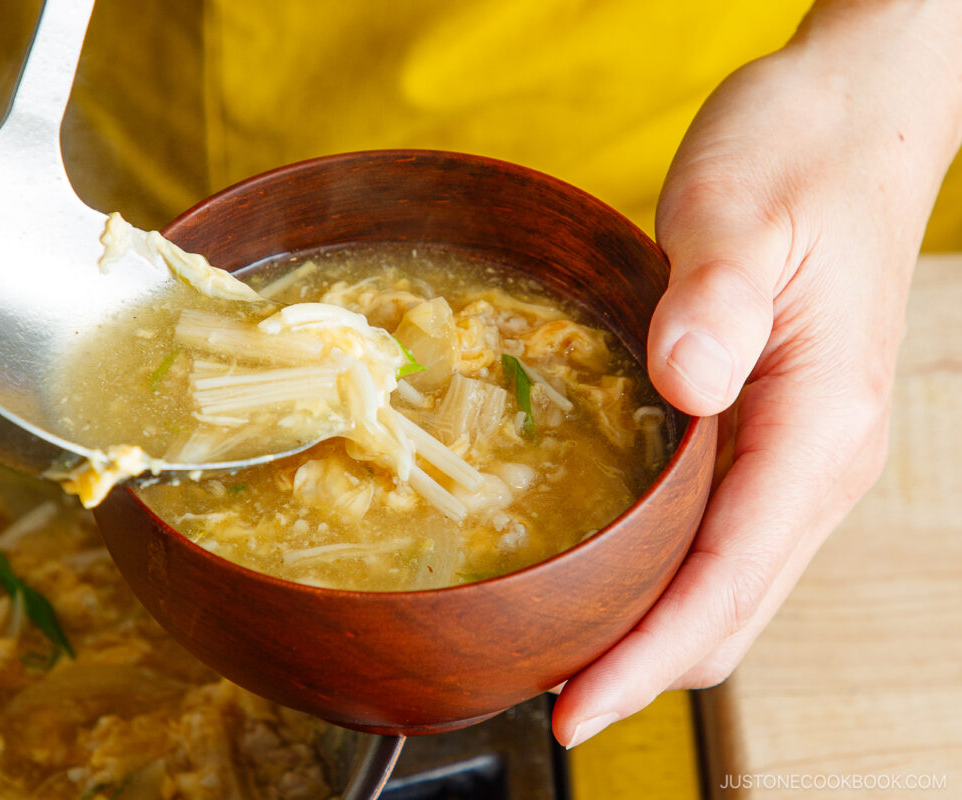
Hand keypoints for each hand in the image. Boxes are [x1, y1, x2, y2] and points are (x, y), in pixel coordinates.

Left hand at [552, 0, 961, 746]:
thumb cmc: (800, 158)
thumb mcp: (744, 210)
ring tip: (555, 643)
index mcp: (814, 425)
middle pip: (729, 612)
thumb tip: (685, 386)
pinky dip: (661, 579)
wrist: (853, 126)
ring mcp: (799, 457)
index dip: (647, 659)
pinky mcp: (772, 438)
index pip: (725, 581)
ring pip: (727, 589)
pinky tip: (598, 565)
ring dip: (648, 630)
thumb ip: (714, 299)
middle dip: (640, 665)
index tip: (574, 711)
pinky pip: (719, 541)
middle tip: (539, 686)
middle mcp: (816, 463)